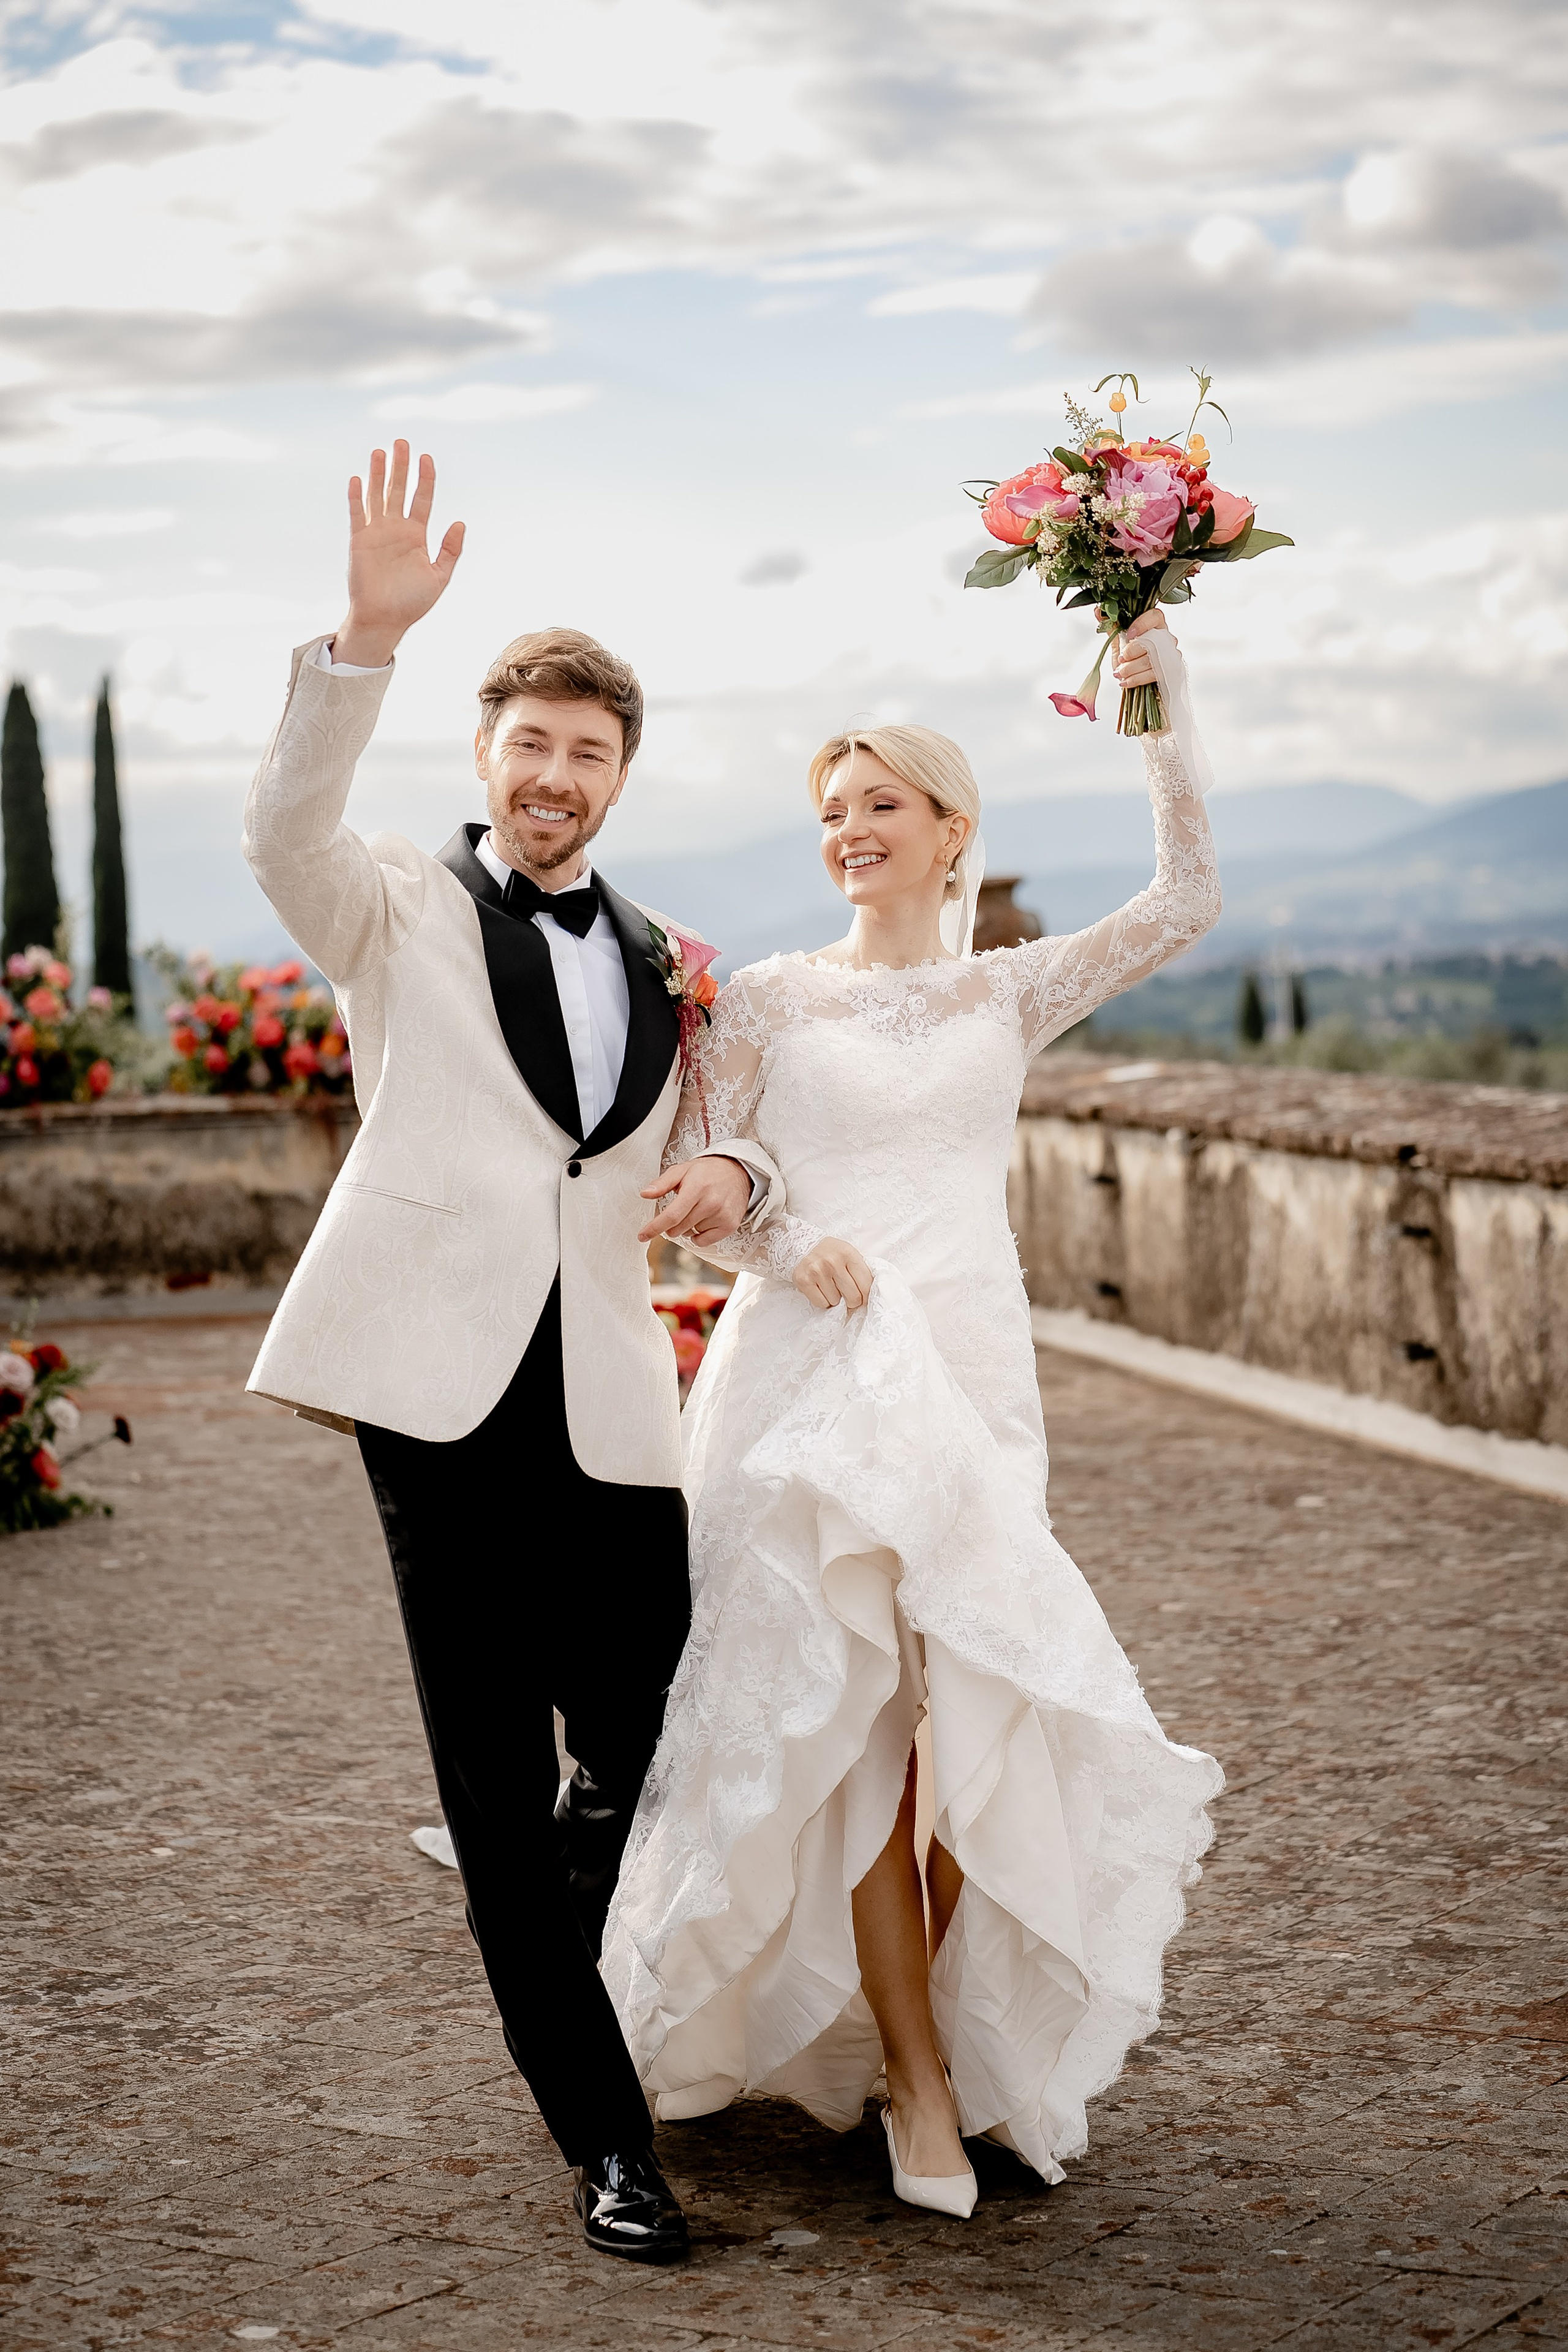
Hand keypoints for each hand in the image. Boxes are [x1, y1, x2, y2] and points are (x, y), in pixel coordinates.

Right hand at [333, 442, 465, 667]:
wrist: (385, 619)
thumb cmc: (412, 602)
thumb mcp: (439, 577)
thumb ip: (450, 550)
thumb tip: (460, 522)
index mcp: (416, 535)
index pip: (422, 499)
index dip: (425, 479)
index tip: (427, 458)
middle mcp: (396, 529)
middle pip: (399, 490)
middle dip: (401, 467)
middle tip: (402, 442)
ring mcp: (376, 533)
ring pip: (378, 496)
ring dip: (378, 474)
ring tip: (380, 451)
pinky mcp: (359, 542)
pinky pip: (358, 515)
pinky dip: (357, 498)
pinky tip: (358, 479)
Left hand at [638, 1155, 752, 1250]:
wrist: (738, 1173)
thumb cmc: (708, 1172)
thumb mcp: (682, 1170)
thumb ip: (662, 1183)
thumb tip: (645, 1194)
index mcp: (697, 1188)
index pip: (672, 1215)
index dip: (654, 1228)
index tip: (642, 1235)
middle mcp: (711, 1203)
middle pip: (678, 1228)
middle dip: (671, 1224)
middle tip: (679, 1209)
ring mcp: (722, 1216)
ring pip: (689, 1234)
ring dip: (687, 1226)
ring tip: (697, 1209)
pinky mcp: (729, 1226)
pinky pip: (703, 1242)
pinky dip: (699, 1234)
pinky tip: (704, 1220)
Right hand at [791, 1237, 873, 1313]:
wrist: (804, 1244)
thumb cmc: (832, 1253)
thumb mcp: (850, 1254)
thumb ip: (861, 1272)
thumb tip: (868, 1297)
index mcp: (848, 1254)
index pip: (866, 1286)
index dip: (866, 1296)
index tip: (863, 1298)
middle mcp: (832, 1262)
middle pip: (853, 1297)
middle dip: (852, 1301)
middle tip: (847, 1295)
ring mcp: (817, 1271)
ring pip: (835, 1301)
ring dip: (835, 1299)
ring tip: (831, 1286)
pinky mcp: (804, 1281)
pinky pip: (821, 1303)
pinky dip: (823, 1301)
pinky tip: (821, 1290)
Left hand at [1112, 607, 1170, 689]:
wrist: (1136, 680)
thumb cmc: (1130, 659)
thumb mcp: (1120, 642)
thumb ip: (1112, 626)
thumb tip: (1099, 610)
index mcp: (1155, 626)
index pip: (1155, 616)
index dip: (1142, 624)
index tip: (1128, 634)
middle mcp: (1166, 638)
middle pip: (1152, 640)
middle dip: (1132, 651)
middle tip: (1121, 659)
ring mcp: (1170, 655)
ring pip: (1151, 659)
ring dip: (1130, 668)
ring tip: (1120, 672)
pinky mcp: (1169, 671)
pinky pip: (1152, 675)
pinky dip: (1136, 679)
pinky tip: (1126, 681)